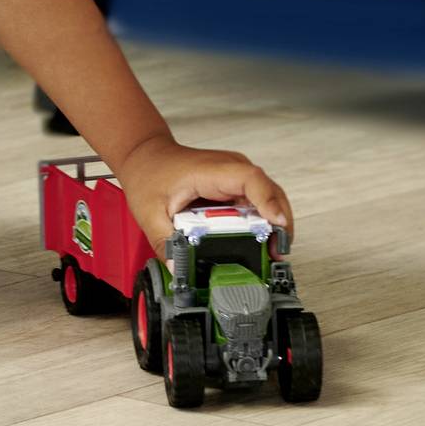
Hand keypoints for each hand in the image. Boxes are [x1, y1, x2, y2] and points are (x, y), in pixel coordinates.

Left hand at [114, 136, 293, 254]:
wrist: (145, 156)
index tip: (278, 224)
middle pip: (270, 192)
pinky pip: (259, 204)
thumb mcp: (150, 212)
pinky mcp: (236, 186)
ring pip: (270, 198)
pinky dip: (265, 223)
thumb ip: (164, 242)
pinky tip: (262, 243)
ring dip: (275, 226)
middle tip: (276, 254)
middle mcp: (231, 169)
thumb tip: (180, 269)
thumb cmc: (149, 173)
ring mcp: (236, 177)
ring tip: (272, 254)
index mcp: (211, 171)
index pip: (250, 179)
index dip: (268, 201)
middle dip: (279, 224)